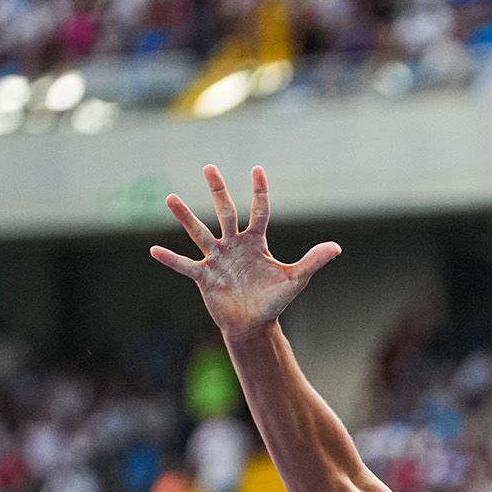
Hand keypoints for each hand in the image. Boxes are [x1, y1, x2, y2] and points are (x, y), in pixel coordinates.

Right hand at [150, 164, 340, 340]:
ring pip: (200, 233)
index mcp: (256, 242)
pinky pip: (185, 265)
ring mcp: (217, 258)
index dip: (260, 192)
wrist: (254, 324)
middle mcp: (234, 245)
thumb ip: (313, 261)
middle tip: (209, 167)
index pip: (259, 212)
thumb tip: (337, 247)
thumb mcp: (295, 279)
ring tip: (171, 199)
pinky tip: (154, 250)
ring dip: (186, 217)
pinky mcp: (205, 276)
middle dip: (219, 191)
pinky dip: (171, 259)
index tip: (258, 170)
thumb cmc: (273, 300)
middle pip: (226, 213)